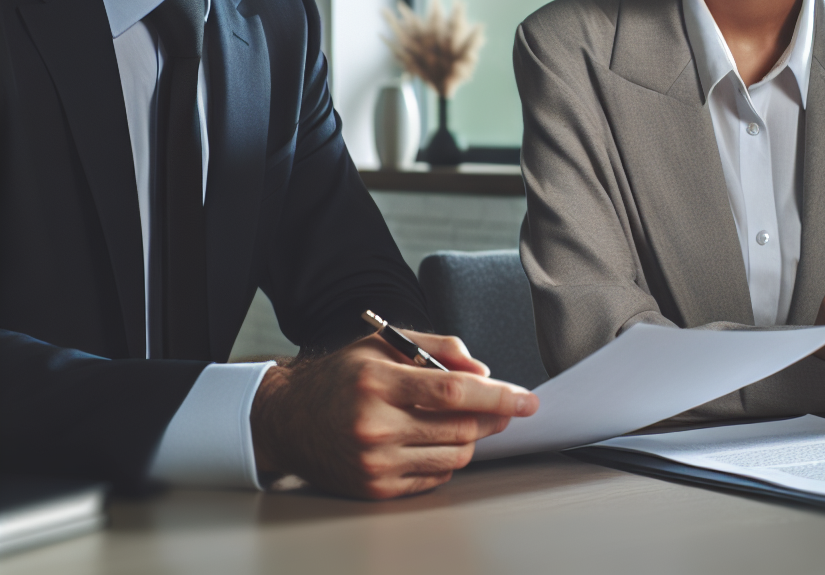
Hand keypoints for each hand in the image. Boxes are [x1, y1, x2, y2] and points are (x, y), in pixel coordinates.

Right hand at [250, 330, 537, 498]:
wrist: (288, 419)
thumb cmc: (342, 376)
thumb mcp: (384, 345)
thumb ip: (438, 349)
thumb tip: (483, 370)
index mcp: (377, 382)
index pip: (452, 392)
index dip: (497, 396)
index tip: (527, 399)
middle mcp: (374, 426)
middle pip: (459, 428)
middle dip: (493, 417)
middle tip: (506, 406)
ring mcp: (374, 463)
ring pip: (454, 455)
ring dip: (472, 437)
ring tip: (462, 418)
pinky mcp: (375, 489)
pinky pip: (435, 476)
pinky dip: (448, 457)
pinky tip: (434, 438)